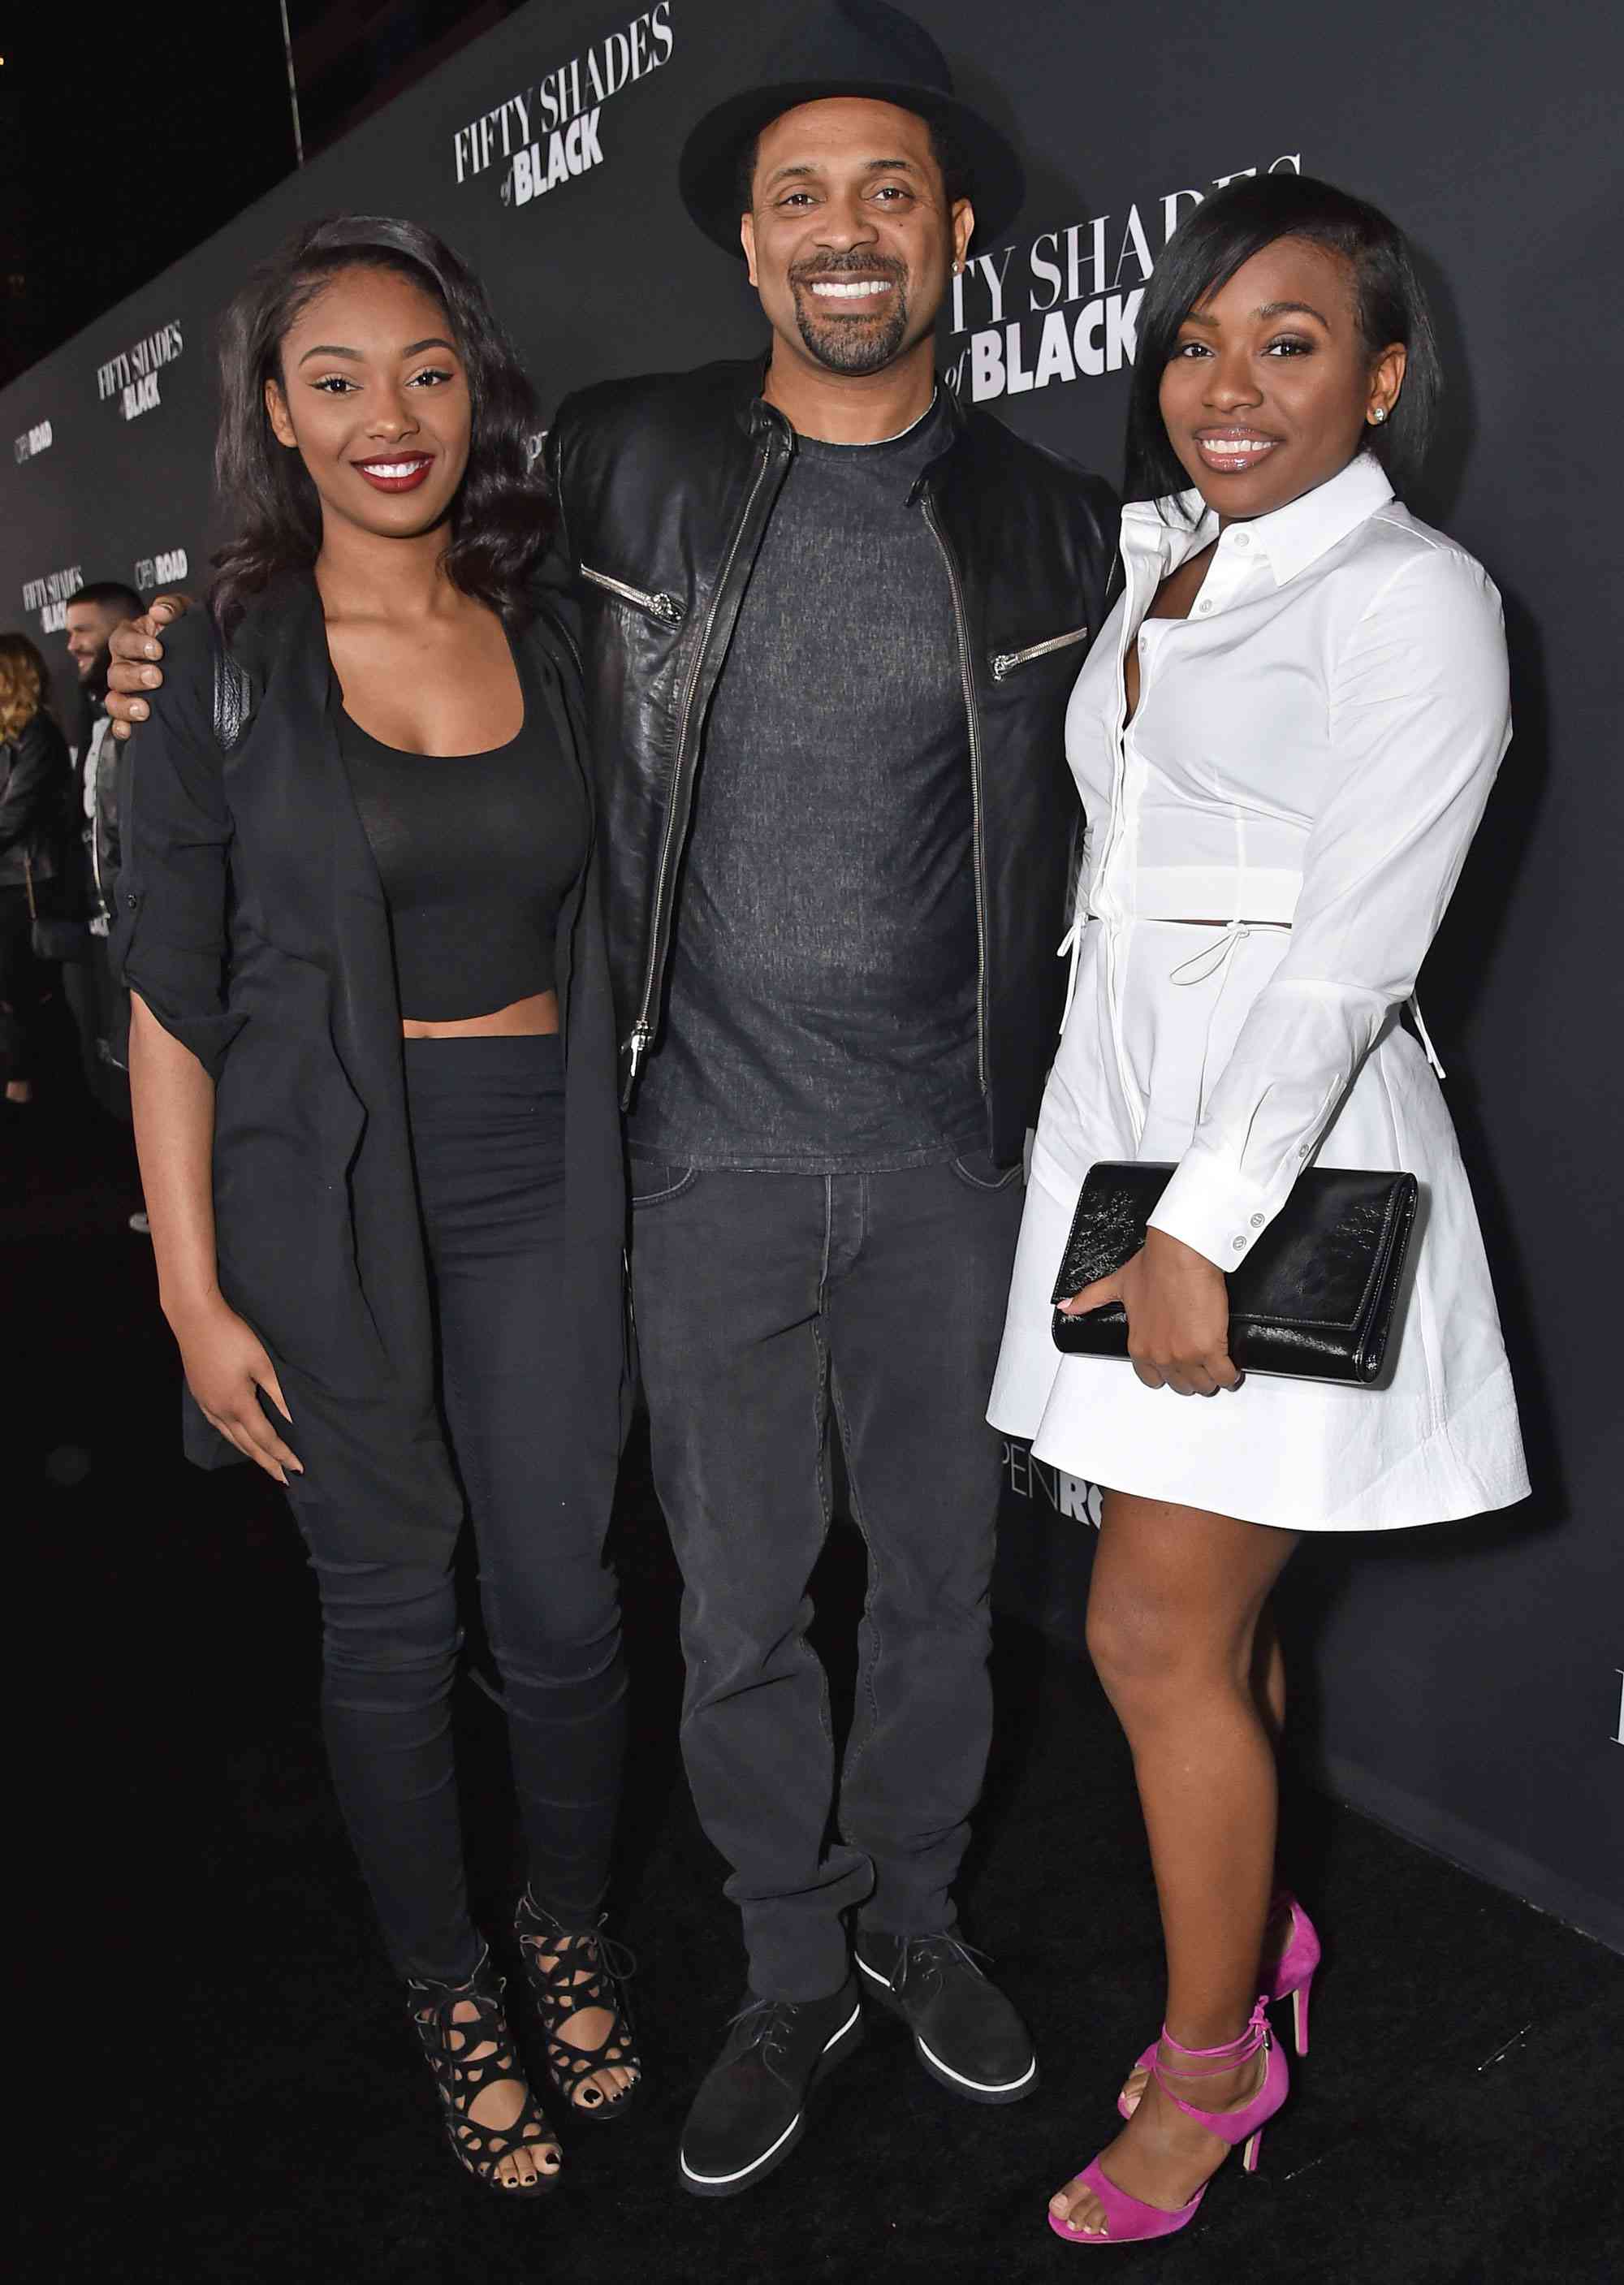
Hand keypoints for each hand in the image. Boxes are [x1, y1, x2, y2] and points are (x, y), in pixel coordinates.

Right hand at [105, 592, 192, 738]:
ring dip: (126, 705)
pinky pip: (120, 723)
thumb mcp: (185, 614)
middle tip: (157, 678)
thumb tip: (160, 612)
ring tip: (145, 709)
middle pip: (116, 672)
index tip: (157, 649)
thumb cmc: (186, 636)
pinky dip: (123, 728)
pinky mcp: (134, 713)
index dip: (136, 645)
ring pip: (114, 699)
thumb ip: (173, 606)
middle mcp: (124, 665)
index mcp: (131, 639)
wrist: (204, 663)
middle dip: (135, 676)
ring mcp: (127, 691)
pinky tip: (130, 732)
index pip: (122, 640)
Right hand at [168, 1293, 304, 1480]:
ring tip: (264, 1462)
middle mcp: (220, 1411)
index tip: (299, 1469)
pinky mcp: (199, 1394)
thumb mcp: (262, 1364)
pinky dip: (232, 1437)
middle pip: (247, 1445)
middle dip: (267, 1462)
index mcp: (238, 1405)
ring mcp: (206, 1404)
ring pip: (230, 1437)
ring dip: (249, 1452)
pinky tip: (236, 1436)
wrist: (194, 1318)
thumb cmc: (233, 1337)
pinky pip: (218, 1425)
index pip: (266, 1439)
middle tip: (283, 1479)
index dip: (283, 1455)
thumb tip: (294, 1420)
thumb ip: (278, 1394)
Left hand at [1060, 1226, 1240, 1396]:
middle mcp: (1159, 1355)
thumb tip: (1068, 1306)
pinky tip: (1231, 1366)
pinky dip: (1230, 1373)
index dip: (1165, 1373)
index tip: (1175, 1362)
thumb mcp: (1117, 1284)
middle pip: (1181, 1385)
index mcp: (1138, 1344)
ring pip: (1203, 1385)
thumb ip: (1092, 1298)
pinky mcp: (1210, 1349)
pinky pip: (1224, 1376)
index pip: (1151, 1378)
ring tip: (1217, 1364)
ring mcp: (1185, 1355)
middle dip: (1191, 1376)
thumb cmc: (1155, 1265)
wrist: (1181, 1253)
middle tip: (1199, 1361)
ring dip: (1211, 1378)